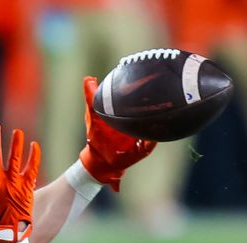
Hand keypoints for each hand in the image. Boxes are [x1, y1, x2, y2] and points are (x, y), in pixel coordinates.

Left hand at [80, 76, 156, 191]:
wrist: (99, 160)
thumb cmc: (98, 136)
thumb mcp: (93, 114)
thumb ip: (91, 98)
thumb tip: (88, 79)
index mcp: (128, 112)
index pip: (139, 98)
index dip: (143, 89)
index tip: (146, 78)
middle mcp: (138, 122)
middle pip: (151, 111)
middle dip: (154, 104)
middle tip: (158, 95)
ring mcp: (142, 135)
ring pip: (154, 126)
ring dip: (154, 122)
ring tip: (158, 114)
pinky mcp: (141, 149)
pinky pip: (150, 144)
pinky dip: (152, 140)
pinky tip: (152, 136)